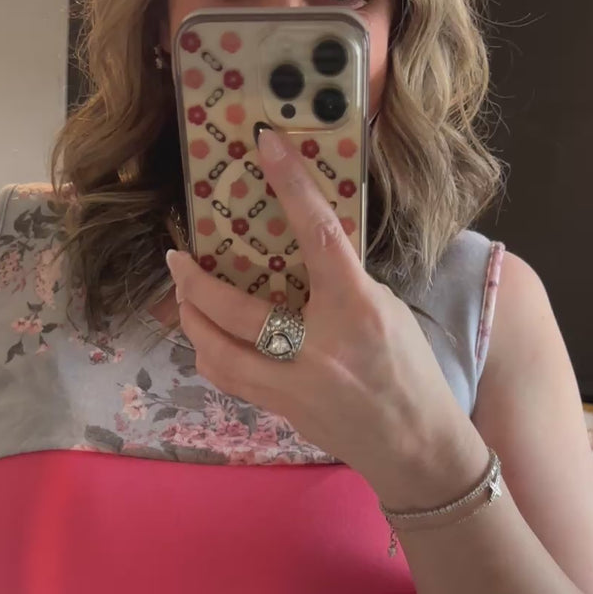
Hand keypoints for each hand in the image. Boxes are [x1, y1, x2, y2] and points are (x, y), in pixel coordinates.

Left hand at [166, 126, 483, 507]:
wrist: (416, 447)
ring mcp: (295, 384)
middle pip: (236, 310)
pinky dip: (210, 355)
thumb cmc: (409, 374)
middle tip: (175, 258)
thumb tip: (301, 255)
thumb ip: (343, 284)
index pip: (318, 235)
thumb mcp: (387, 312)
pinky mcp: (284, 410)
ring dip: (191, 321)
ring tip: (182, 298)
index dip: (292, 186)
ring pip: (219, 352)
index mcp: (356, 309)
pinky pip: (230, 379)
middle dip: (194, 283)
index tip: (266, 146)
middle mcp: (319, 347)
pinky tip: (204, 338)